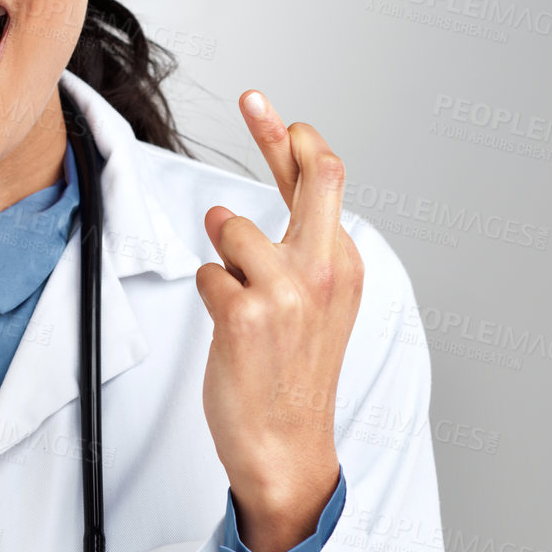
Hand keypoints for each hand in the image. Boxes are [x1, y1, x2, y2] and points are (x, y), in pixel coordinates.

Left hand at [195, 90, 363, 551]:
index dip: (291, 137)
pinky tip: (229, 329)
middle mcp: (326, 271)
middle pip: (315, 174)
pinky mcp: (247, 313)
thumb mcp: (310, 306)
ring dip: (222, 254)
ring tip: (240, 303)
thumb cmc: (291, 378)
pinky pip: (207, 274)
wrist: (287, 449)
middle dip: (278, 133)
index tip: (261, 105)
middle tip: (254, 102)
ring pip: (233, 228)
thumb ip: (286, 251)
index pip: (326, 183)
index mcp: (344, 266)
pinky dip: (209, 293)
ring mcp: (288, 290)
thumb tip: (232, 208)